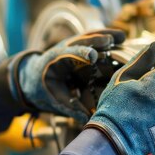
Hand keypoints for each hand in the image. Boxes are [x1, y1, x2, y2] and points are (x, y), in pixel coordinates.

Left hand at [0, 29, 125, 122]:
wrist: (32, 77)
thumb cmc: (43, 89)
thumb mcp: (54, 100)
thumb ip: (71, 108)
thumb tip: (87, 119)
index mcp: (55, 61)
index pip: (69, 55)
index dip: (80, 54)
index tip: (93, 56)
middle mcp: (63, 48)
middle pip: (81, 41)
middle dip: (95, 41)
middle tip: (111, 41)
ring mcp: (71, 44)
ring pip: (88, 36)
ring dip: (104, 35)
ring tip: (122, 36)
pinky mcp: (79, 45)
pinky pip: (93, 38)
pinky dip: (105, 36)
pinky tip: (122, 37)